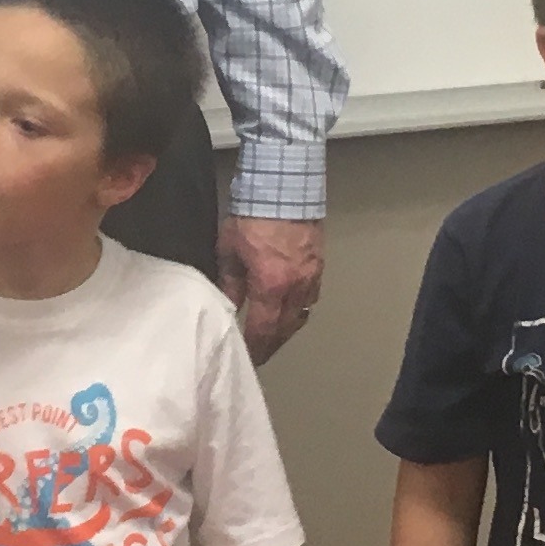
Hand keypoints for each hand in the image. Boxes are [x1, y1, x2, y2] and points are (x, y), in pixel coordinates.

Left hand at [217, 216, 326, 362]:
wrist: (284, 186)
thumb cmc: (251, 215)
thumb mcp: (229, 251)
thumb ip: (228, 284)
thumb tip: (226, 307)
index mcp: (271, 285)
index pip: (263, 330)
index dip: (255, 348)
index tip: (247, 358)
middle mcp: (295, 287)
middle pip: (284, 328)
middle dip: (271, 345)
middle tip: (259, 354)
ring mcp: (311, 277)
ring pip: (300, 315)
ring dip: (285, 329)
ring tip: (271, 336)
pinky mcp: (318, 266)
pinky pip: (310, 298)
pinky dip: (298, 309)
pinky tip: (288, 309)